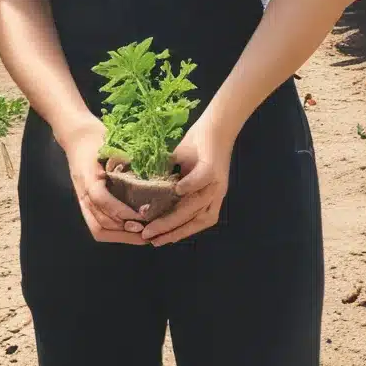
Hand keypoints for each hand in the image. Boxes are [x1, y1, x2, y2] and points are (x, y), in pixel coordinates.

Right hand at [61, 116, 147, 243]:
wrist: (76, 135)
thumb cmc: (95, 137)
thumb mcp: (111, 142)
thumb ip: (125, 157)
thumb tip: (148, 171)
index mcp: (88, 176)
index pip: (101, 199)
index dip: (121, 210)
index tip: (142, 214)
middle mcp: (83, 192)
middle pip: (100, 221)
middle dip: (124, 230)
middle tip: (147, 231)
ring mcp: (83, 200)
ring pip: (98, 228)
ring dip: (121, 236)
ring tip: (142, 235)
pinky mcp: (86, 203)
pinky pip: (96, 225)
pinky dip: (114, 233)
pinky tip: (130, 232)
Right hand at [139, 114, 233, 246]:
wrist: (217, 124)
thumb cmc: (198, 146)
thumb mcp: (182, 168)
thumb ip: (170, 181)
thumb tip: (147, 191)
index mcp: (209, 198)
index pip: (193, 223)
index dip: (175, 233)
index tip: (157, 241)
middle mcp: (215, 195)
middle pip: (192, 219)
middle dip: (169, 230)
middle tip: (150, 237)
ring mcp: (215, 183)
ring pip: (195, 206)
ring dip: (174, 217)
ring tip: (155, 224)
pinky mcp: (213, 167)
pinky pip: (201, 180)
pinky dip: (189, 186)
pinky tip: (176, 191)